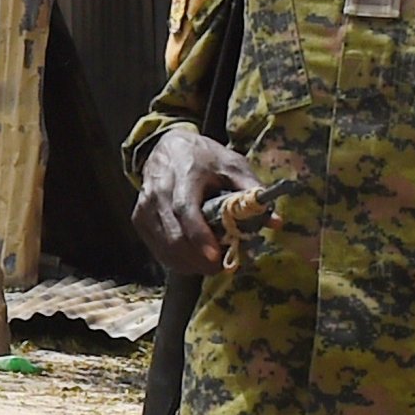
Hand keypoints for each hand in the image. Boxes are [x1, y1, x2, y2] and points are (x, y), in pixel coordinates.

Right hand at [134, 127, 261, 274]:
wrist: (167, 147)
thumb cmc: (205, 158)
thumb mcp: (233, 166)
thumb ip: (252, 193)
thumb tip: (276, 222)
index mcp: (184, 175)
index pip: (186, 210)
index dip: (200, 237)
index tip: (216, 256)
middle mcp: (158, 192)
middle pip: (174, 235)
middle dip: (199, 258)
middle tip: (223, 267)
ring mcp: (145, 207)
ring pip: (164, 247)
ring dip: (189, 263)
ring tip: (213, 265)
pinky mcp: (139, 219)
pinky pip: (157, 248)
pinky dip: (176, 260)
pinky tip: (195, 261)